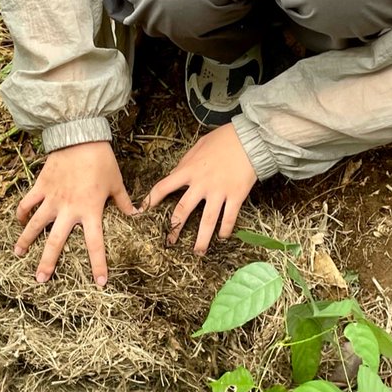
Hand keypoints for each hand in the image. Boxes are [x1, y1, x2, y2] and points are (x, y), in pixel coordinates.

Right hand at [15, 141, 137, 284]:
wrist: (79, 137)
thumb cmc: (101, 161)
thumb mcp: (117, 183)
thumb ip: (125, 202)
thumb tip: (138, 214)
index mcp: (90, 211)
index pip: (95, 244)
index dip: (98, 265)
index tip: (99, 282)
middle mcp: (68, 209)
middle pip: (56, 241)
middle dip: (48, 262)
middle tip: (40, 280)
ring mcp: (51, 198)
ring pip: (35, 224)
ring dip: (26, 240)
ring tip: (18, 254)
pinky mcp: (40, 186)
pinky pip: (27, 203)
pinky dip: (22, 212)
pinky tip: (18, 222)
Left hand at [142, 125, 257, 252]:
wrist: (249, 140)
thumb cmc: (223, 139)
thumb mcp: (198, 146)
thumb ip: (186, 163)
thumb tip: (177, 173)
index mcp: (188, 170)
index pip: (163, 187)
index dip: (151, 200)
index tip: (142, 212)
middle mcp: (201, 184)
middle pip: (183, 211)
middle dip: (174, 229)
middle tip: (170, 243)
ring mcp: (219, 192)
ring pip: (207, 221)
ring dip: (201, 240)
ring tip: (198, 252)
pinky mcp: (236, 196)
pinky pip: (229, 218)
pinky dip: (225, 230)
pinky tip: (222, 237)